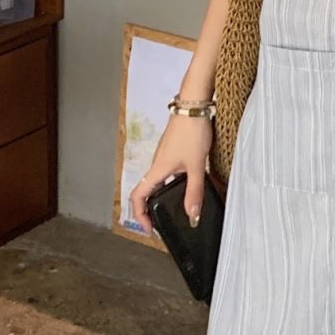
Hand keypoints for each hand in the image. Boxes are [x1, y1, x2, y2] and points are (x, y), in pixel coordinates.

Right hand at [129, 114, 213, 233]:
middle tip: (161, 222)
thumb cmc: (192, 132)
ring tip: (174, 207)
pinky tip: (186, 185)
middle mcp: (156, 164)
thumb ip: (194, 191)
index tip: (149, 228)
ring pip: (156, 181)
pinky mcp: (172, 149)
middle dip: (150, 209)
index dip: (139, 215)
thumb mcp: (196, 165)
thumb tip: (192, 216)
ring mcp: (164, 156)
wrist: (194, 106)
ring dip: (160, 196)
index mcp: (157, 170)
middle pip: (145, 190)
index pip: (138, 197)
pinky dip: (170, 184)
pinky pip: (166, 172)